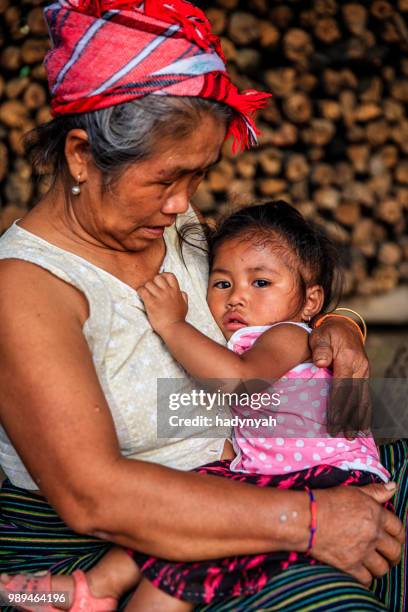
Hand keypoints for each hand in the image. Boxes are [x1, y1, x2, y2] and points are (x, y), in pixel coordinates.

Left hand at [138, 273, 187, 335]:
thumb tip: (181, 292)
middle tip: (151, 290)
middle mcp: (167, 291)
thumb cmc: (178, 318)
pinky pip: (142, 291)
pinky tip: (142, 298)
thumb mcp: (185, 305)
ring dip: (146, 288)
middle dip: (153, 282)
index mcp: (176, 291)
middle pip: (157, 277)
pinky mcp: (150, 302)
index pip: (169, 275)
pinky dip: (140, 293)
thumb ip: (183, 297)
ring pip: (148, 283)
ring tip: (146, 295)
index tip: (160, 283)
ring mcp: (159, 296)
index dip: (163, 276)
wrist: (173, 328)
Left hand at [309, 318, 369, 434]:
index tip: (333, 421)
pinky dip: (365, 412)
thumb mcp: (320, 335)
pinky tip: (363, 426)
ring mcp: (365, 372)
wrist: (343, 326)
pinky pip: (366, 396)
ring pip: (362, 399)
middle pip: (353, 397)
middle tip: (340, 435)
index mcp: (349, 359)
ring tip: (352, 436)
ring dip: (358, 419)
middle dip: (347, 417)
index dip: (338, 405)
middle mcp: (360, 368)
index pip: (343, 387)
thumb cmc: (327, 333)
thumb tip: (321, 363)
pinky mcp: (365, 376)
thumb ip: (320, 349)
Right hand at [312, 483, 403, 585]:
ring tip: (375, 563)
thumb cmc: (327, 501)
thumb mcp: (352, 491)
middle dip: (393, 554)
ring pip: (382, 568)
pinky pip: (367, 579)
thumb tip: (393, 487)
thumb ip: (375, 491)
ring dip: (380, 566)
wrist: (306, 517)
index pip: (398, 529)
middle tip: (388, 554)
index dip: (399, 534)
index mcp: (376, 515)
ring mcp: (362, 552)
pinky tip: (362, 571)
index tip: (395, 538)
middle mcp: (372, 535)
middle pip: (394, 551)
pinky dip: (366, 577)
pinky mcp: (350, 565)